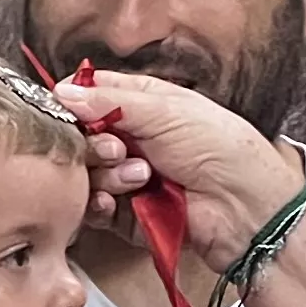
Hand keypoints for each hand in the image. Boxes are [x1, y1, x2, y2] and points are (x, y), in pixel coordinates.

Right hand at [73, 73, 305, 276]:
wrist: (244, 206)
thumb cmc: (220, 147)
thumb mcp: (165, 110)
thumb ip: (109, 101)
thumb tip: (61, 92)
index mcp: (142, 103)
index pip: (91, 93)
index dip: (72, 99)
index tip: (62, 108)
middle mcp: (131, 138)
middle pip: (81, 135)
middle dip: (92, 143)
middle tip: (116, 148)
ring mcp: (126, 176)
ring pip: (84, 172)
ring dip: (105, 174)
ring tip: (140, 177)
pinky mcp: (125, 214)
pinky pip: (93, 208)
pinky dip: (98, 204)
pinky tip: (114, 201)